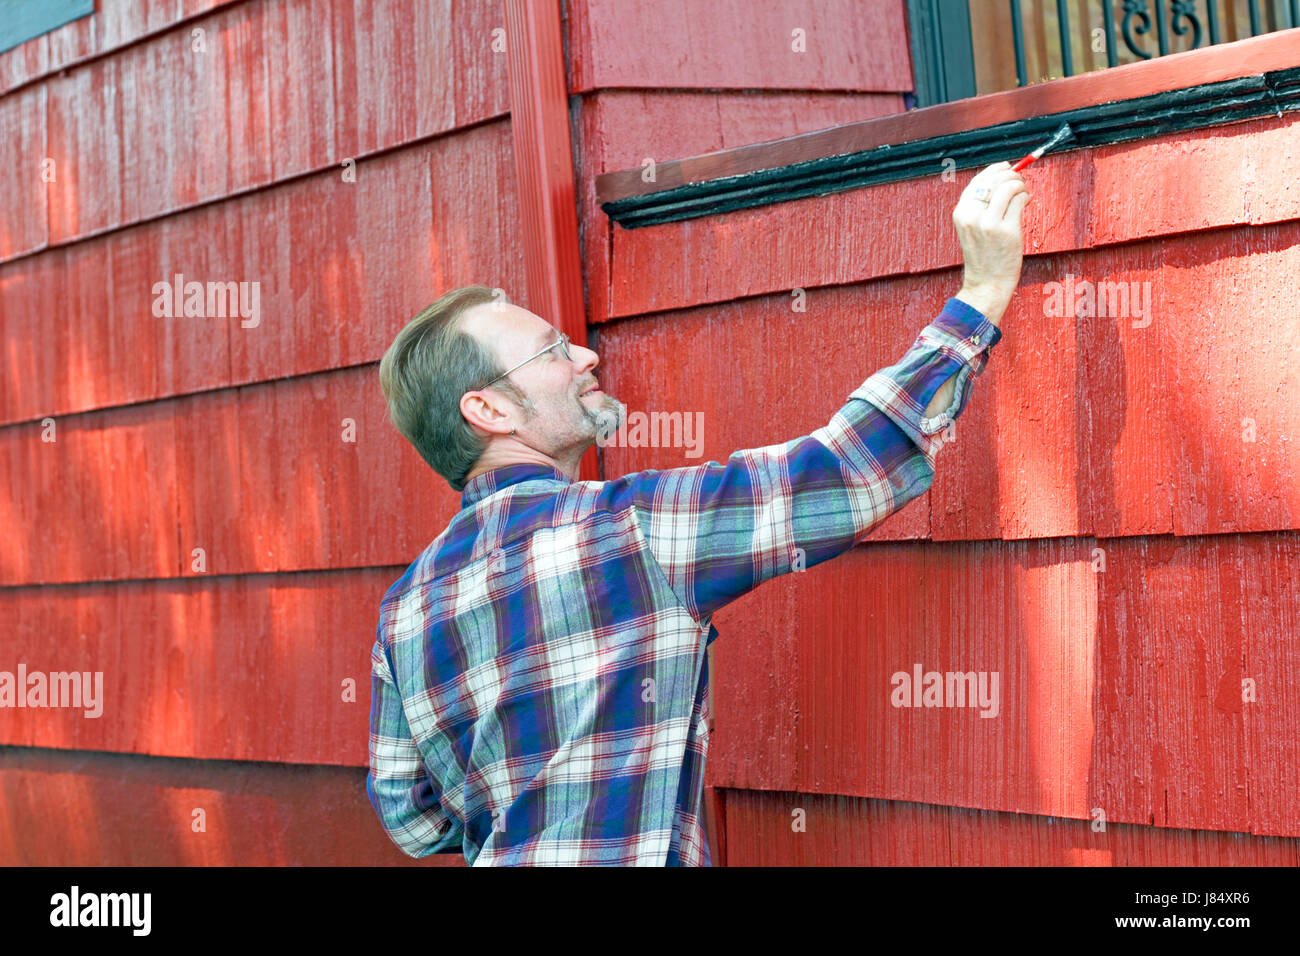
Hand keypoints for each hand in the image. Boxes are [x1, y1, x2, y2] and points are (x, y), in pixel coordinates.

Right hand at [951, 161, 1029, 325]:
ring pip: (1009, 187)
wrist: (986, 283)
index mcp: (961, 212)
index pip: (978, 180)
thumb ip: (981, 205)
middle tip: (1020, 183)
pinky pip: (1020, 200)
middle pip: (994, 180)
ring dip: (1021, 185)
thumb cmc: (984, 255)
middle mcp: (972, 215)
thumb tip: (1002, 177)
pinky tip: (1026, 202)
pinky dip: (1026, 197)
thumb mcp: (972, 227)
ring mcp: (989, 223)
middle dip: (1012, 176)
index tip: (1006, 167)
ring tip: (1024, 193)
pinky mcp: (1007, 230)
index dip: (995, 170)